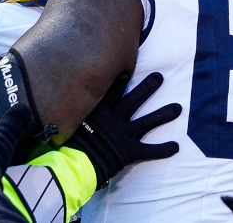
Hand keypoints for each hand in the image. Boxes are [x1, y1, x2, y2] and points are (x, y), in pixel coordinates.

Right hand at [64, 72, 180, 187]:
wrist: (76, 162)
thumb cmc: (67, 145)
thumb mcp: (65, 123)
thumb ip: (68, 114)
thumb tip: (53, 106)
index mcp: (98, 112)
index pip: (111, 91)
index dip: (120, 81)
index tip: (127, 71)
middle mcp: (114, 119)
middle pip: (134, 99)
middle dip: (148, 87)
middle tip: (159, 76)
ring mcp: (124, 134)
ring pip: (148, 121)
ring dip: (164, 114)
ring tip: (178, 107)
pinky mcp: (130, 150)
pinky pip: (151, 150)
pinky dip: (164, 149)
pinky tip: (176, 147)